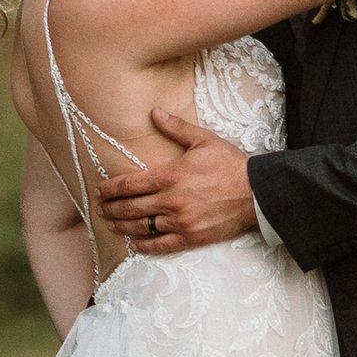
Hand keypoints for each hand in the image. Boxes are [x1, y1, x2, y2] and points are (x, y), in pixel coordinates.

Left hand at [97, 110, 258, 251]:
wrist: (256, 193)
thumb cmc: (230, 165)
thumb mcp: (203, 140)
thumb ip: (176, 128)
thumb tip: (154, 112)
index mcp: (170, 176)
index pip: (129, 184)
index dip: (109, 188)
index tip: (100, 190)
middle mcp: (171, 201)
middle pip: (129, 207)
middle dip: (110, 208)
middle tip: (99, 208)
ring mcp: (180, 222)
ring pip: (140, 228)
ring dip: (121, 227)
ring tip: (110, 224)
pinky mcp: (191, 238)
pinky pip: (160, 245)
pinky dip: (144, 245)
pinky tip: (135, 242)